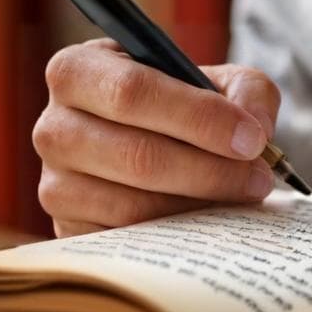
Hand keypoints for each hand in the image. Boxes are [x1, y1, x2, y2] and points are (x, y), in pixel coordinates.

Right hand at [33, 38, 280, 237]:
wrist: (160, 147)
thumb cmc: (186, 106)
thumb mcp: (220, 81)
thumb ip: (248, 91)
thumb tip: (255, 128)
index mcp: (78, 70)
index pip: (131, 92)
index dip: (198, 117)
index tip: (252, 139)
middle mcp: (53, 127)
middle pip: (137, 155)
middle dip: (211, 169)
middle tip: (259, 177)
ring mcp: (54, 184)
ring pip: (134, 205)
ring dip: (200, 205)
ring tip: (242, 196)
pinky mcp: (67, 230)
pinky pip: (128, 241)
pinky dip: (178, 234)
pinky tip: (209, 218)